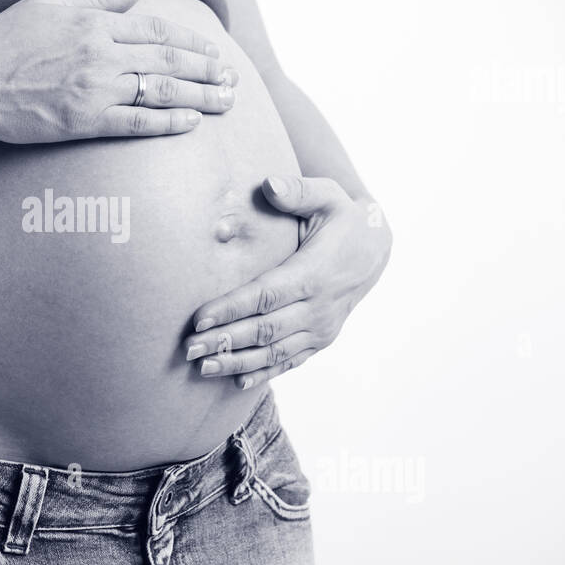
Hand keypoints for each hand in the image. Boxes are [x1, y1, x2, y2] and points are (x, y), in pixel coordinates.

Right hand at [0, 0, 238, 142]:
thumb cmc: (4, 40)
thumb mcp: (48, 3)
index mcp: (95, 23)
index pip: (157, 30)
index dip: (191, 42)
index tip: (214, 51)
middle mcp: (101, 53)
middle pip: (168, 60)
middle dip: (207, 69)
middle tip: (233, 79)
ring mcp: (95, 88)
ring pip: (160, 90)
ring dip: (199, 96)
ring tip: (225, 101)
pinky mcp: (84, 121)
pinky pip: (135, 122)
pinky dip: (167, 122)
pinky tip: (191, 122)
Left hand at [184, 175, 391, 388]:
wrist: (375, 248)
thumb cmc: (342, 219)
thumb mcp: (328, 196)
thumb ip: (298, 190)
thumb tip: (269, 184)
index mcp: (314, 273)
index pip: (265, 295)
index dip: (231, 309)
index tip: (199, 319)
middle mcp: (319, 307)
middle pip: (265, 330)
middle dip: (224, 341)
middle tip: (188, 349)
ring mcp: (321, 328)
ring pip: (274, 351)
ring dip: (238, 361)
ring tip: (203, 368)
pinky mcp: (321, 340)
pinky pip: (290, 361)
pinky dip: (264, 372)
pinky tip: (236, 380)